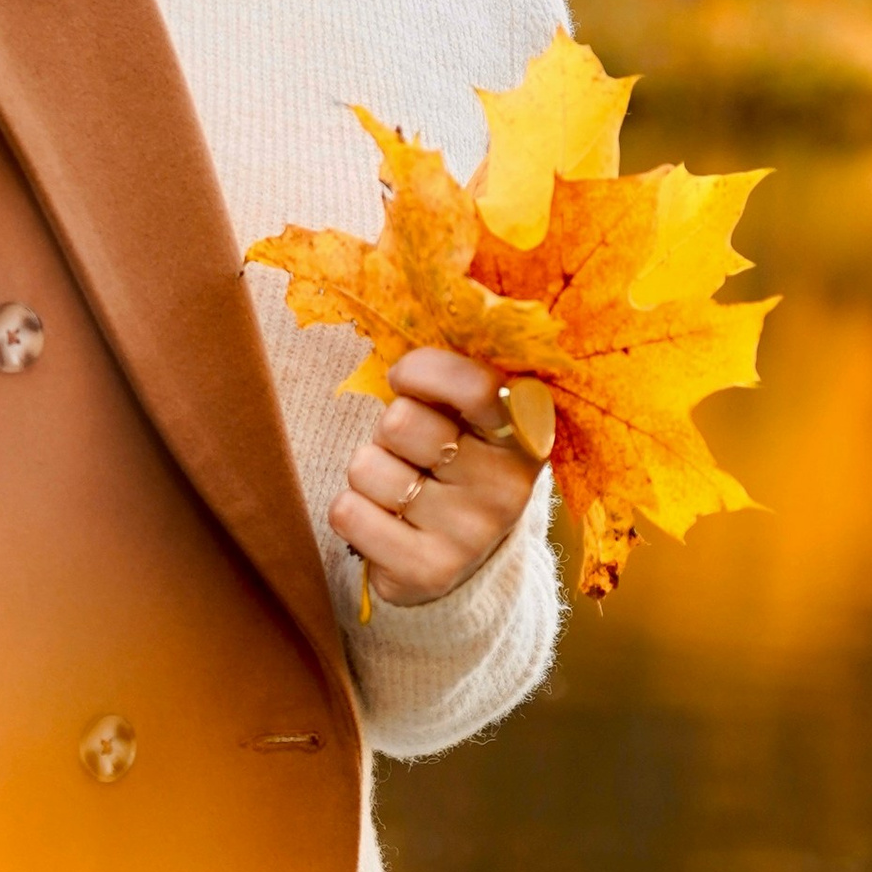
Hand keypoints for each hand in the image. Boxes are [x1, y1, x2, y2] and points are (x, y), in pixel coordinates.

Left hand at [329, 347, 546, 610]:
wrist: (467, 565)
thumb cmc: (453, 465)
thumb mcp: (470, 420)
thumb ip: (454, 379)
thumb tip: (406, 300)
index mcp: (523, 435)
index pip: (472, 384)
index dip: (421, 372)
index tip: (405, 379)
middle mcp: (507, 487)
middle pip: (401, 421)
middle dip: (388, 430)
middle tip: (410, 453)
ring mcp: (471, 533)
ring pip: (366, 466)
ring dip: (367, 472)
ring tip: (398, 490)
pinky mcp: (429, 571)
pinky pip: (348, 513)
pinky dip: (350, 511)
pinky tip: (382, 521)